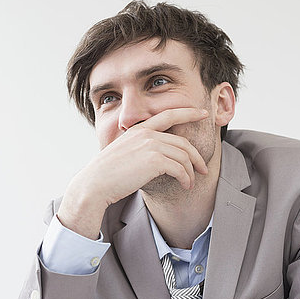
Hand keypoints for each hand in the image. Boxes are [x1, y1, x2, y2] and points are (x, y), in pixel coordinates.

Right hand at [58, 107, 208, 237]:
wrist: (96, 184)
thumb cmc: (107, 174)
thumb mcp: (124, 154)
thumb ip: (140, 149)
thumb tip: (156, 159)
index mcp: (139, 129)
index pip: (169, 115)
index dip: (188, 113)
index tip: (202, 113)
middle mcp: (147, 134)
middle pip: (183, 143)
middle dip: (197, 157)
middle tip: (203, 169)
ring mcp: (151, 146)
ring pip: (184, 157)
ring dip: (191, 172)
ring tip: (191, 183)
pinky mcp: (155, 161)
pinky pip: (180, 169)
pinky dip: (186, 178)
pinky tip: (186, 185)